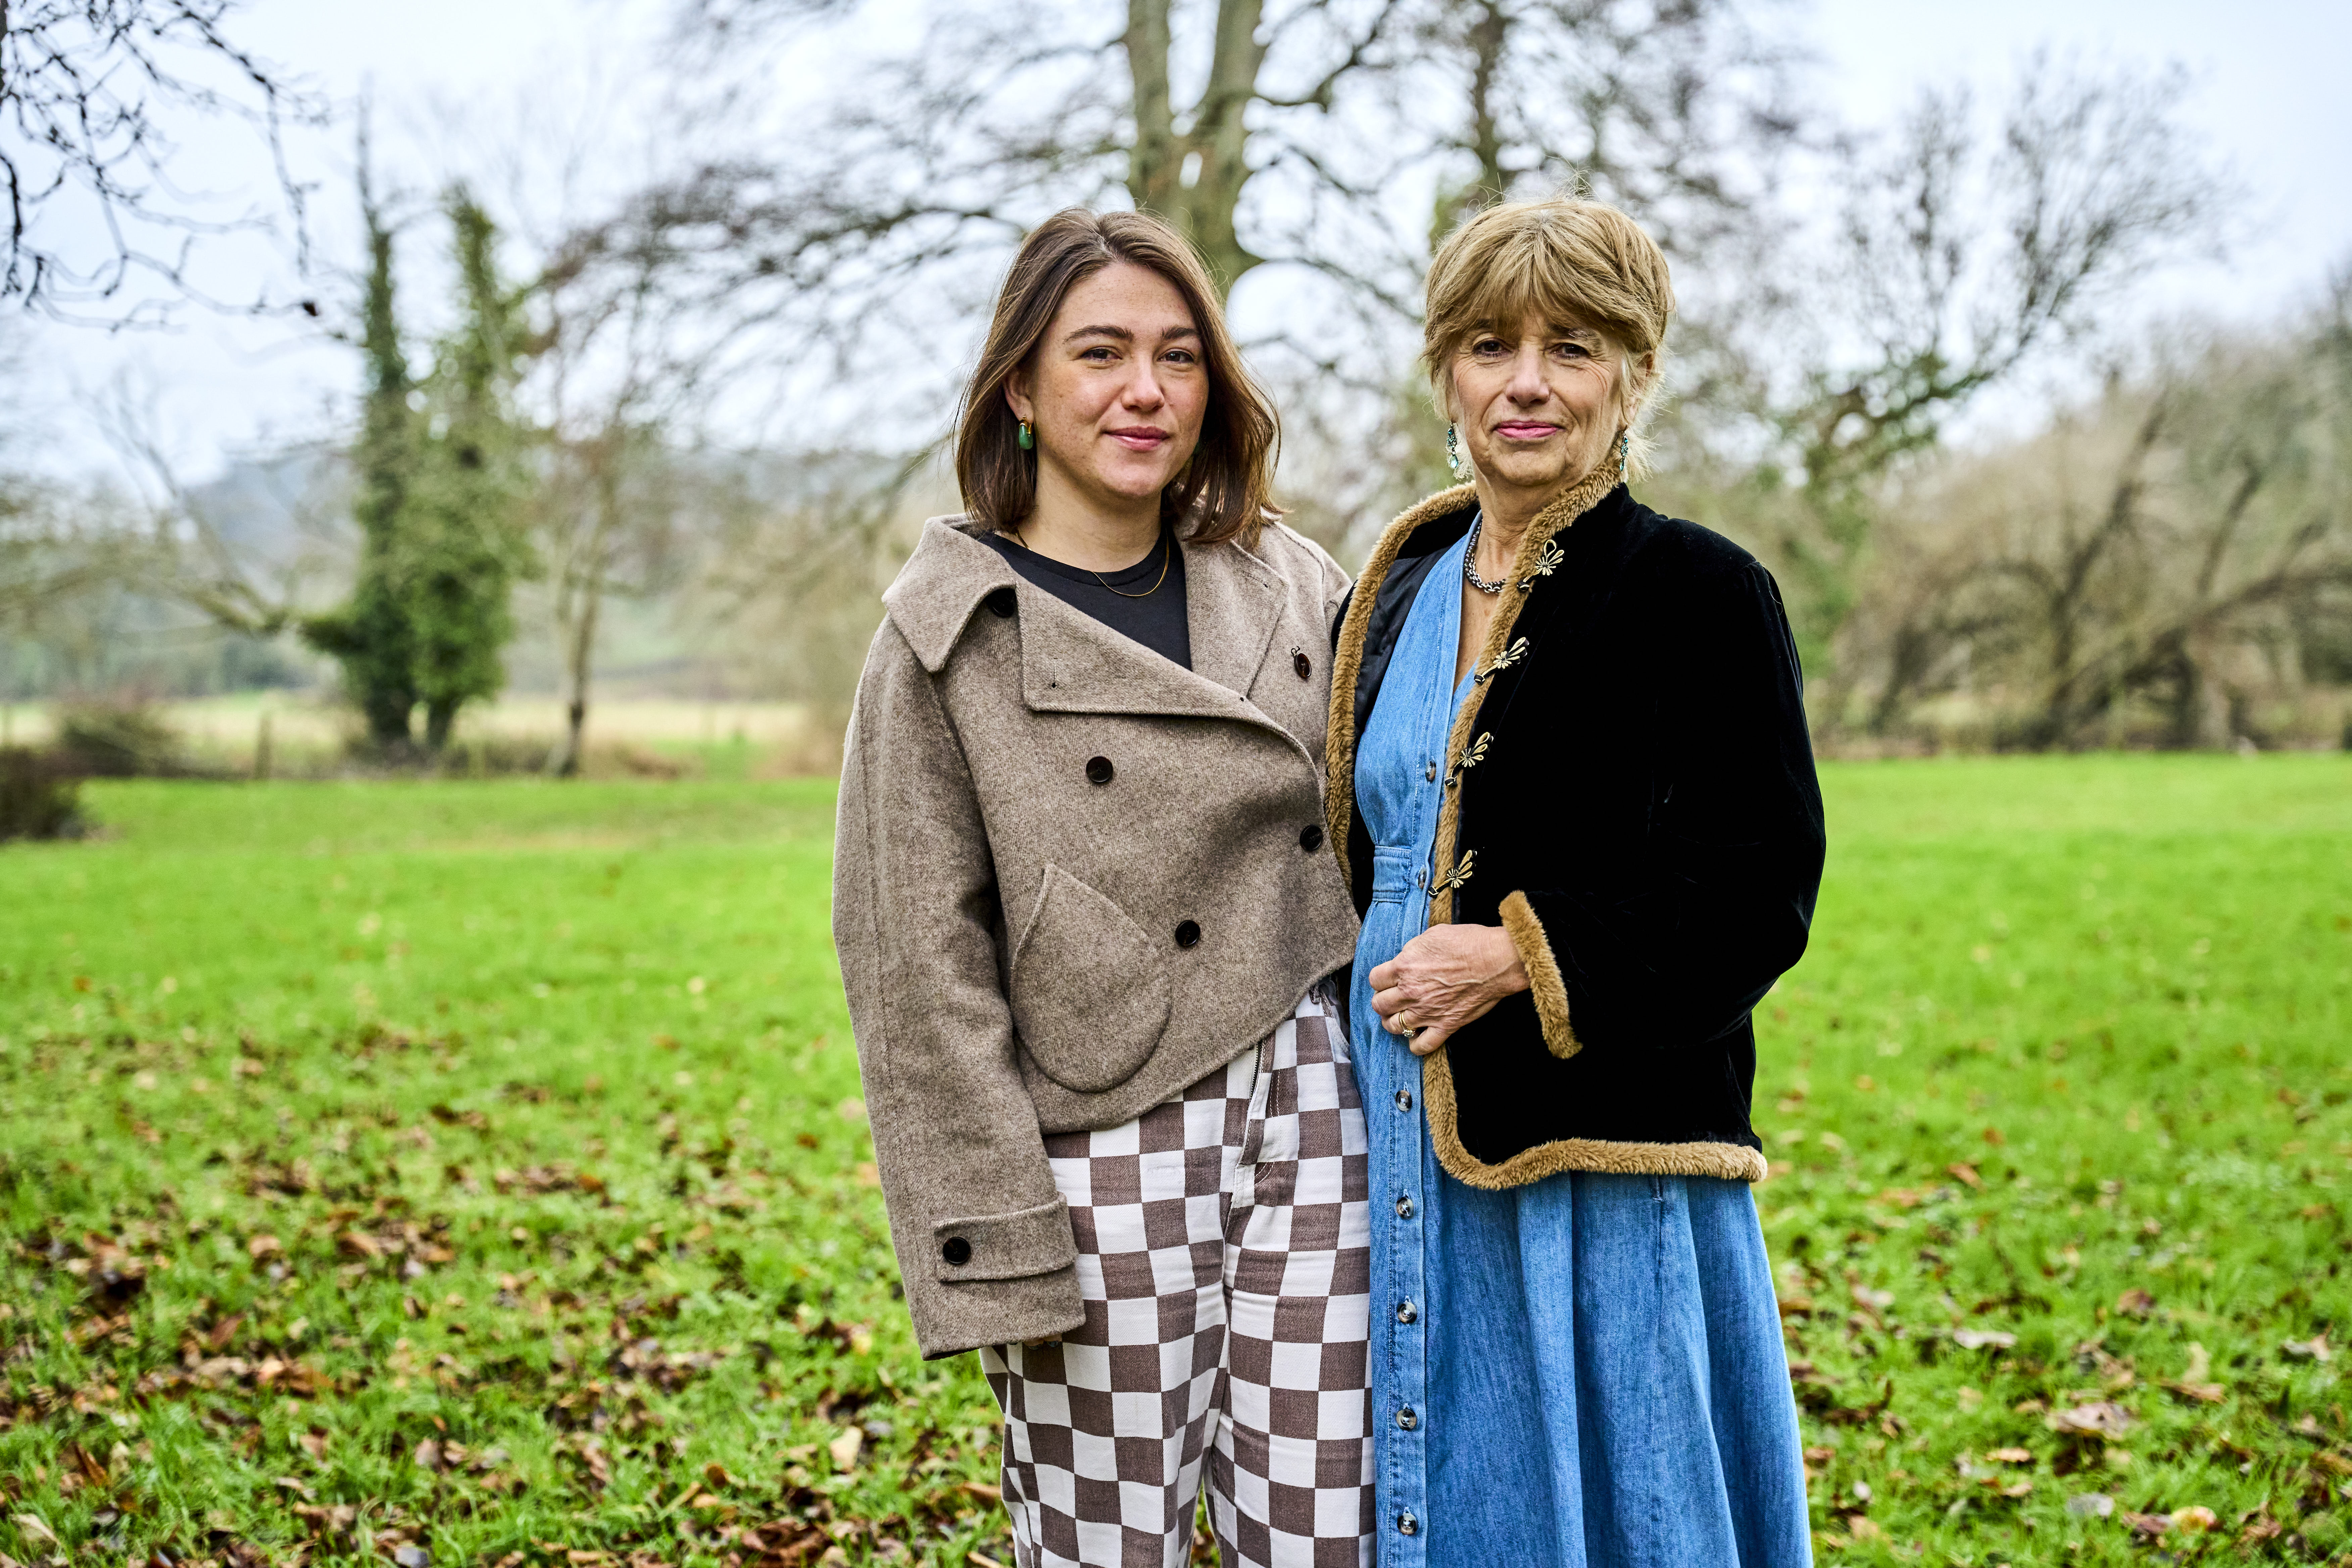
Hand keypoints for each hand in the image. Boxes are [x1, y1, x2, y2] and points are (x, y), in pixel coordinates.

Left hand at [1369, 923, 1527, 1055]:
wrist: (1496, 960)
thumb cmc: (1468, 943)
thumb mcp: (1432, 936)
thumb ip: (1412, 950)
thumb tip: (1405, 959)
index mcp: (1405, 966)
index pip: (1375, 979)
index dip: (1380, 979)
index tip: (1387, 979)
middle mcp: (1411, 991)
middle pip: (1380, 1005)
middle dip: (1383, 1001)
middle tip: (1391, 998)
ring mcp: (1427, 1011)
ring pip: (1394, 1026)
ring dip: (1393, 1022)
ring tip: (1399, 1017)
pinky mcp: (1446, 1025)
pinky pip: (1422, 1045)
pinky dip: (1415, 1044)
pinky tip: (1416, 1036)